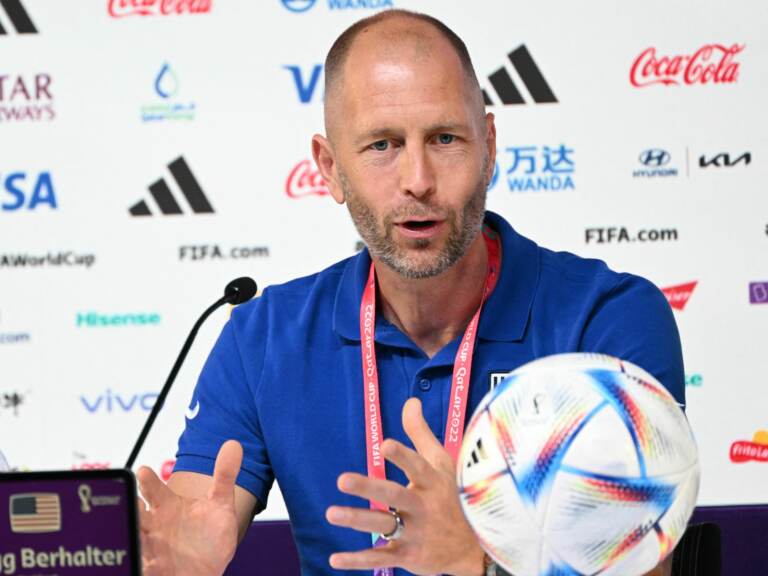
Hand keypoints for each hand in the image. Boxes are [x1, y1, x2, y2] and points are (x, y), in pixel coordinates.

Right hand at [137, 440, 242, 575]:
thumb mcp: (221, 506)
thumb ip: (225, 476)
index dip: (149, 481)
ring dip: (131, 535)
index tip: (143, 470)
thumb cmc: (209, 537)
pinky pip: (143, 567)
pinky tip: (146, 563)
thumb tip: (234, 444)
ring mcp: (153, 549)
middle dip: (131, 508)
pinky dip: (142, 565)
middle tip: (131, 500)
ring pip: (135, 539)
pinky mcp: (154, 569)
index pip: (154, 490)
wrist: (208, 570)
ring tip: (130, 529)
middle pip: (138, 514)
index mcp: (168, 507)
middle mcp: (156, 526)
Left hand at [326, 398, 485, 575]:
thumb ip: (420, 433)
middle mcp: (423, 507)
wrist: (477, 547)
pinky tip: (335, 558)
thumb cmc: (455, 494)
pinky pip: (380, 558)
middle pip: (394, 495)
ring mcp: (416, 533)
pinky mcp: (409, 555)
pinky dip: (358, 560)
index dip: (402, 456)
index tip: (386, 444)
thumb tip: (410, 401)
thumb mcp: (442, 463)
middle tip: (342, 479)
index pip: (417, 466)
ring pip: (384, 526)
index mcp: (432, 482)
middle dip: (369, 488)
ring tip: (331, 513)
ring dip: (357, 520)